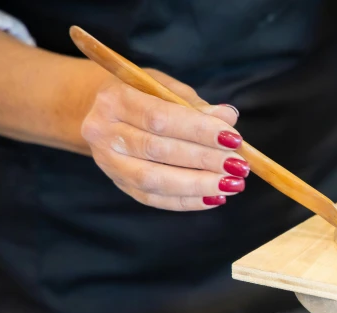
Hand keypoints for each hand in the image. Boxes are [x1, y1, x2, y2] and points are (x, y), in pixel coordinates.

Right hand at [81, 70, 248, 210]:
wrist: (97, 110)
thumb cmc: (140, 95)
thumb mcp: (162, 87)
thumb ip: (194, 104)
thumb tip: (228, 117)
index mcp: (115, 100)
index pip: (161, 118)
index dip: (199, 130)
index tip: (233, 139)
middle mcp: (104, 132)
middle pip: (159, 151)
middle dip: (205, 160)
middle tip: (238, 165)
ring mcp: (109, 163)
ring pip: (155, 180)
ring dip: (199, 185)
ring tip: (232, 184)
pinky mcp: (119, 184)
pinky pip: (155, 199)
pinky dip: (187, 201)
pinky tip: (214, 197)